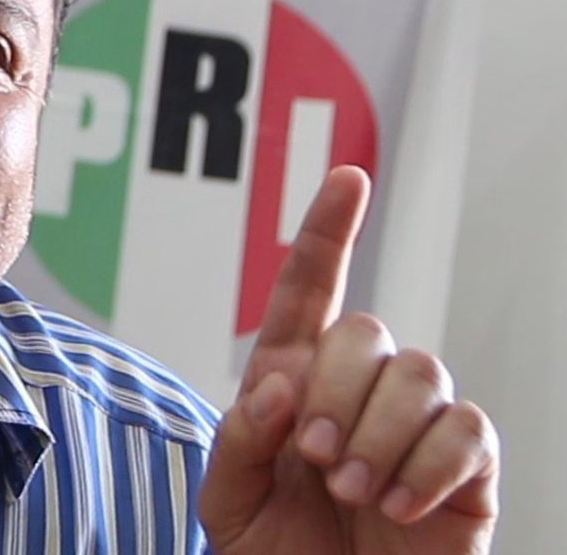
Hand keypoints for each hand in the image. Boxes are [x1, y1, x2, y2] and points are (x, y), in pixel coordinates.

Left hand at [198, 165, 498, 554]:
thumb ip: (239, 438)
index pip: (309, 289)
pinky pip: (467, 429)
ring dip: (381, 432)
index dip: (328, 231)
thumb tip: (283, 384)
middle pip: (365, 331)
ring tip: (355, 490)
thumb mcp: (227, 500)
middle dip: (339, 391)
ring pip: (420, 369)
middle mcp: (357, 390)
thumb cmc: (275, 554)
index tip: (348, 177)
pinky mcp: (465, 466)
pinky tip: (401, 505)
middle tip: (320, 459)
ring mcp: (414, 423)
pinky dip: (431, 464)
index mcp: (294, 381)